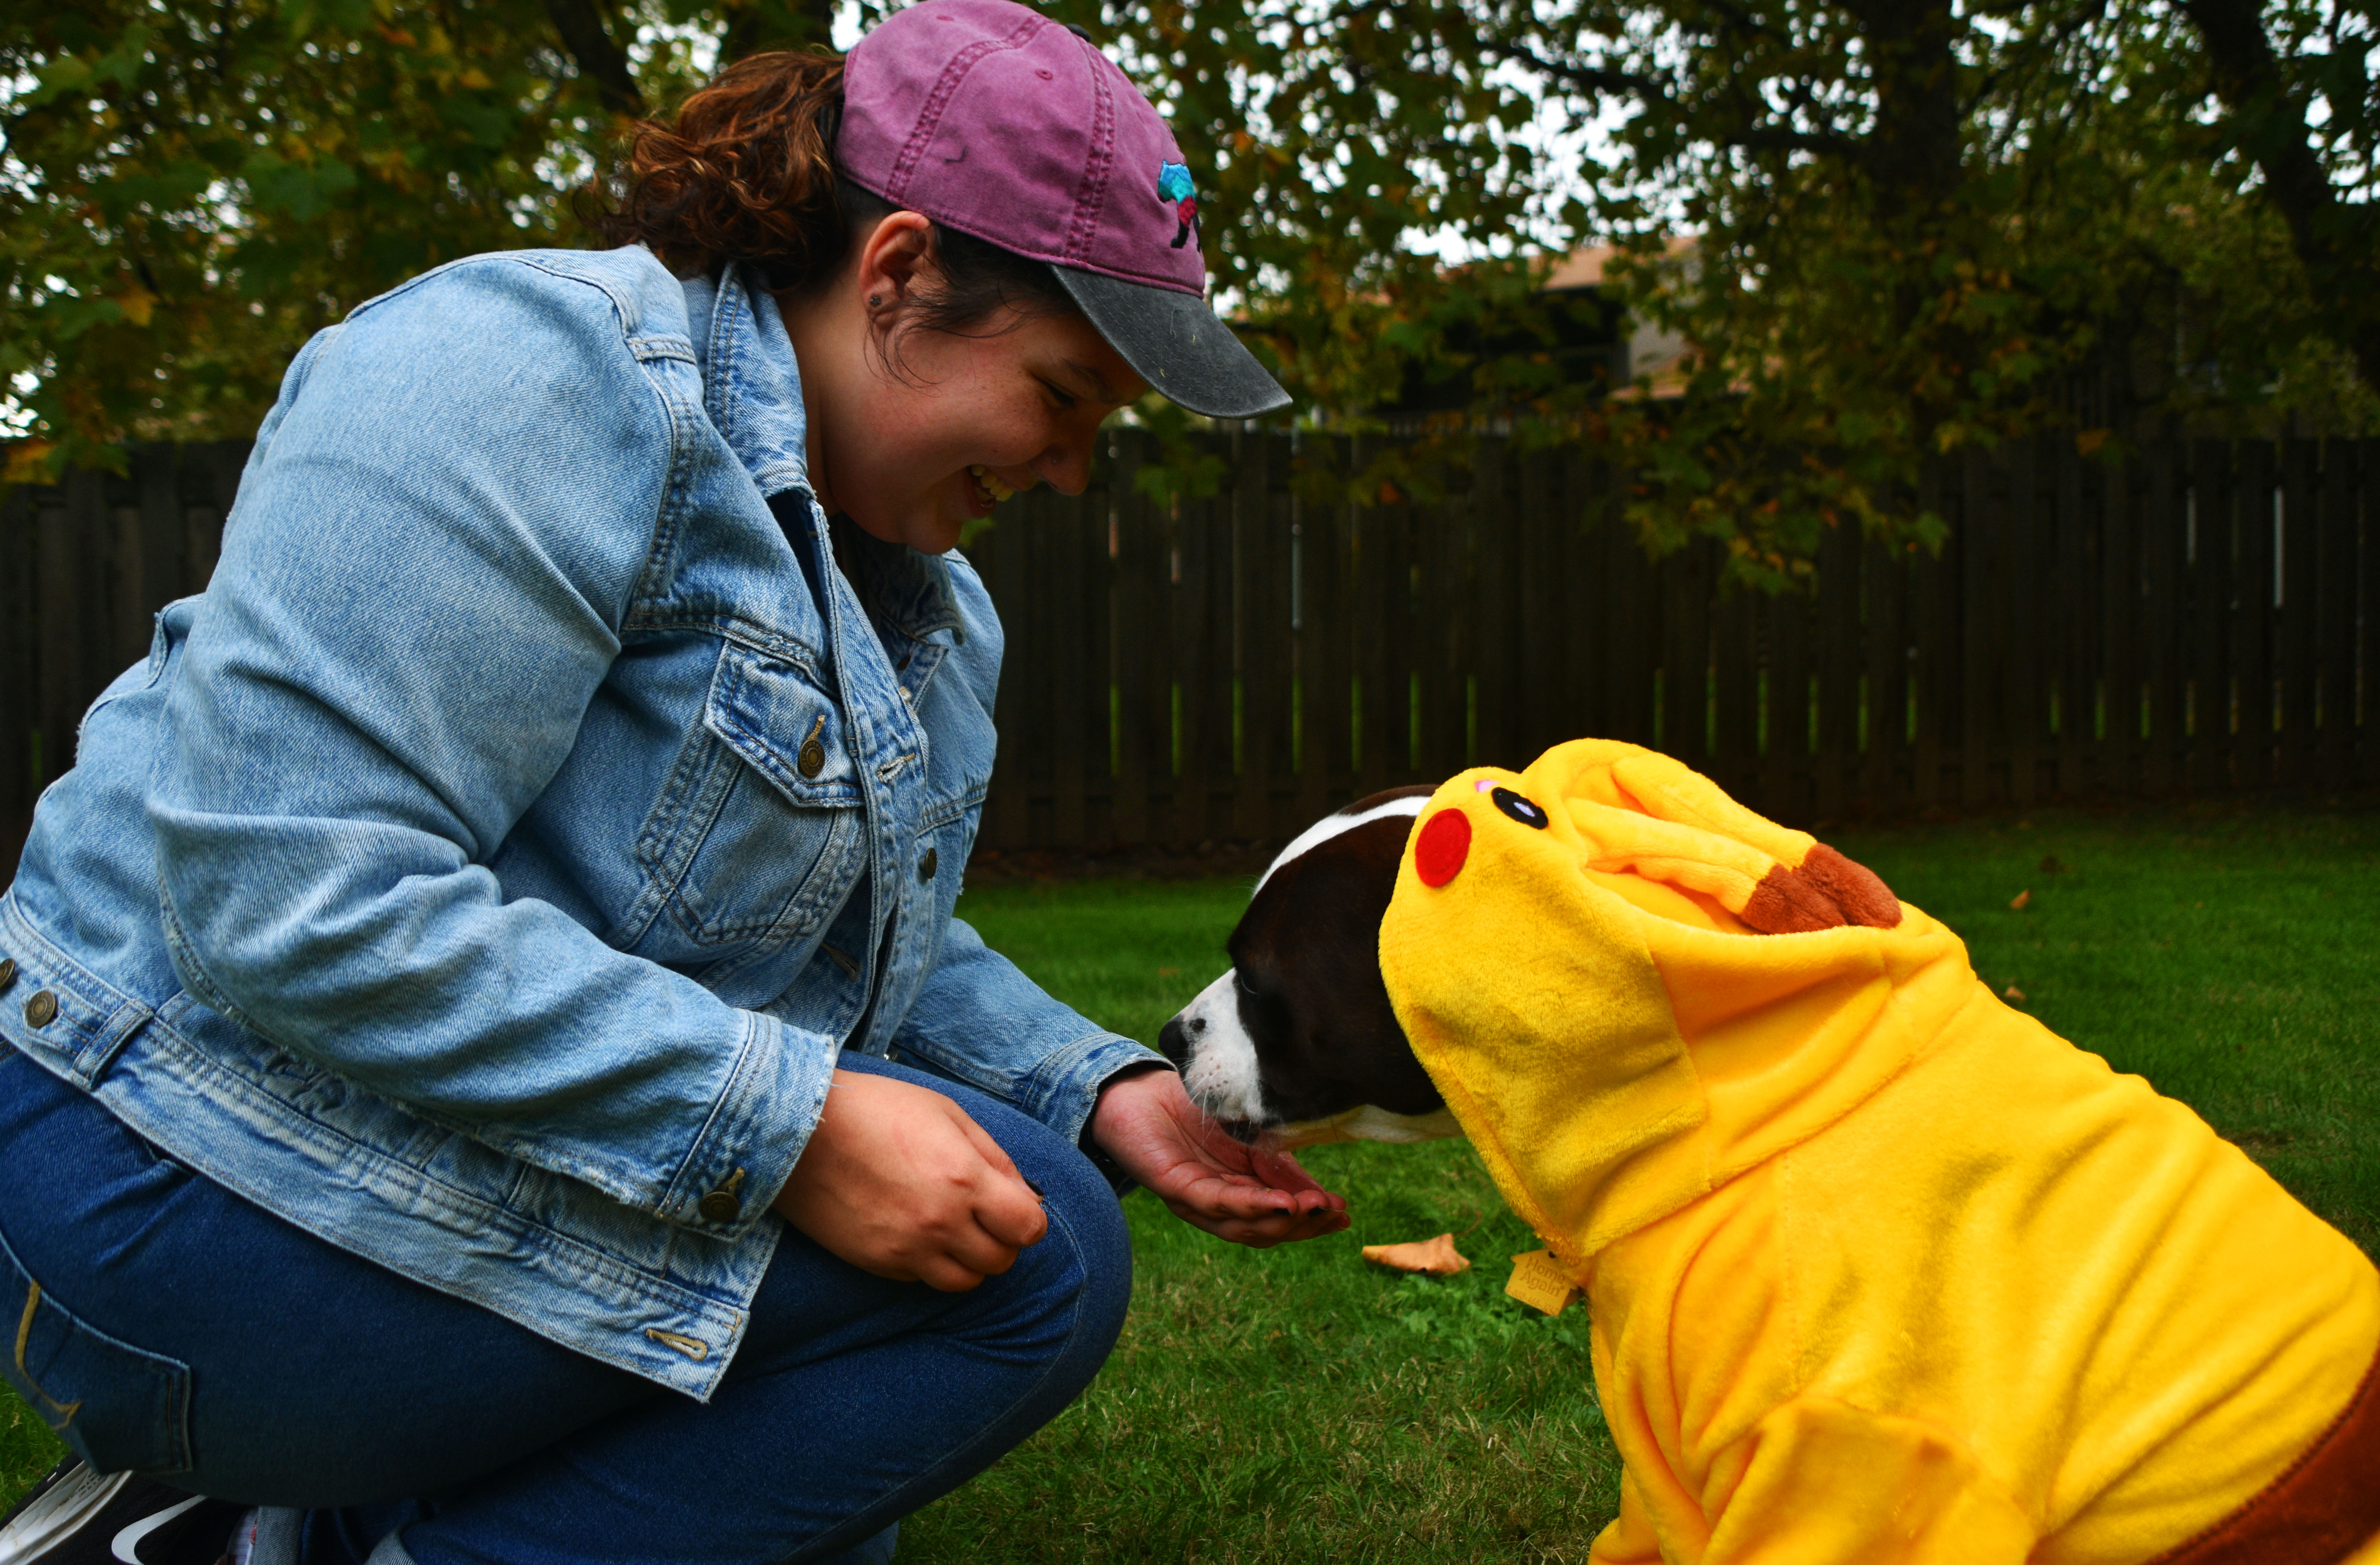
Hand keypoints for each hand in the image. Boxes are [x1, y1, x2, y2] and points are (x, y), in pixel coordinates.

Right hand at [773, 1069, 1047, 1290]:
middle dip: (1002, 1241)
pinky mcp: (876, 1262)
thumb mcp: (947, 1114)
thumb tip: (1027, 1196)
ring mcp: (906, 1248)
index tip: (1016, 1208)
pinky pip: (921, 1280)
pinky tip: (916, 1232)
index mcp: (964, 1177)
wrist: (798, 1130)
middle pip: (1000, 1261)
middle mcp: (940, 1221)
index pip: (1028, 1227)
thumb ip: (994, 1157)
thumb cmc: (877, 1109)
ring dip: (969, 1261)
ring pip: (964, 1282)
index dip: (1029, 1220)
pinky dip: (929, 1264)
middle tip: (985, 1217)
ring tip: (954, 1231)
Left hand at [1089, 1065, 1349, 1246]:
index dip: (1311, 1221)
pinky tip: (1281, 1203)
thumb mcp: (1252, 1139)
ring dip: (1280, 1222)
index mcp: (1235, 1194)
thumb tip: (1324, 1196)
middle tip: (1332, 1214)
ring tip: (1313, 1212)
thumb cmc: (1193, 1112)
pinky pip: (1216, 1203)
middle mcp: (1215, 1204)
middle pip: (1262, 1230)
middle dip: (1302, 1226)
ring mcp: (1194, 1199)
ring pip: (1241, 1227)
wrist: (1139, 1088)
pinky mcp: (1174, 1186)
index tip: (1344, 1215)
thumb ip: (1281, 1167)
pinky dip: (1251, 1206)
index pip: (1277, 1218)